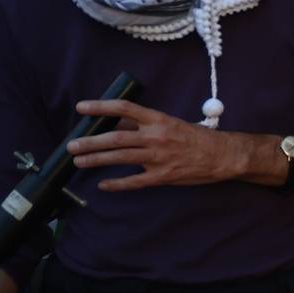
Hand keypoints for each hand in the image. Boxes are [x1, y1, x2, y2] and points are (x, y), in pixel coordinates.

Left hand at [70, 97, 254, 190]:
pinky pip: (134, 181)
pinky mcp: (162, 176)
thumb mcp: (170, 124)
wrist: (221, 156)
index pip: (124, 109)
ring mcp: (158, 157)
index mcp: (158, 120)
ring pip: (121, 157)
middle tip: (72, 145)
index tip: (82, 108)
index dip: (101, 107)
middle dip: (90, 142)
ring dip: (97, 160)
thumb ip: (145, 125)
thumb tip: (116, 125)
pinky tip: (103, 185)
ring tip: (79, 162)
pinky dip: (117, 183)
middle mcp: (155, 136)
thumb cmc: (196, 138)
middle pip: (116, 137)